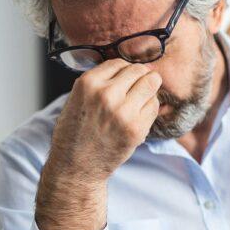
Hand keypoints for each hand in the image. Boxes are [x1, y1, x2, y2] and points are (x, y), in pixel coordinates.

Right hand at [47, 59, 161, 183]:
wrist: (76, 166)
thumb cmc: (76, 132)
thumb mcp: (78, 98)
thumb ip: (100, 82)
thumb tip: (130, 68)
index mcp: (88, 83)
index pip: (120, 63)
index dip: (124, 72)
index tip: (124, 82)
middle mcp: (106, 94)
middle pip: (139, 70)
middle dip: (140, 78)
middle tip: (135, 91)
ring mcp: (123, 111)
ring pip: (151, 84)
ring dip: (148, 91)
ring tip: (137, 103)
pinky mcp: (136, 128)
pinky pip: (154, 106)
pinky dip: (149, 109)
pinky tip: (137, 117)